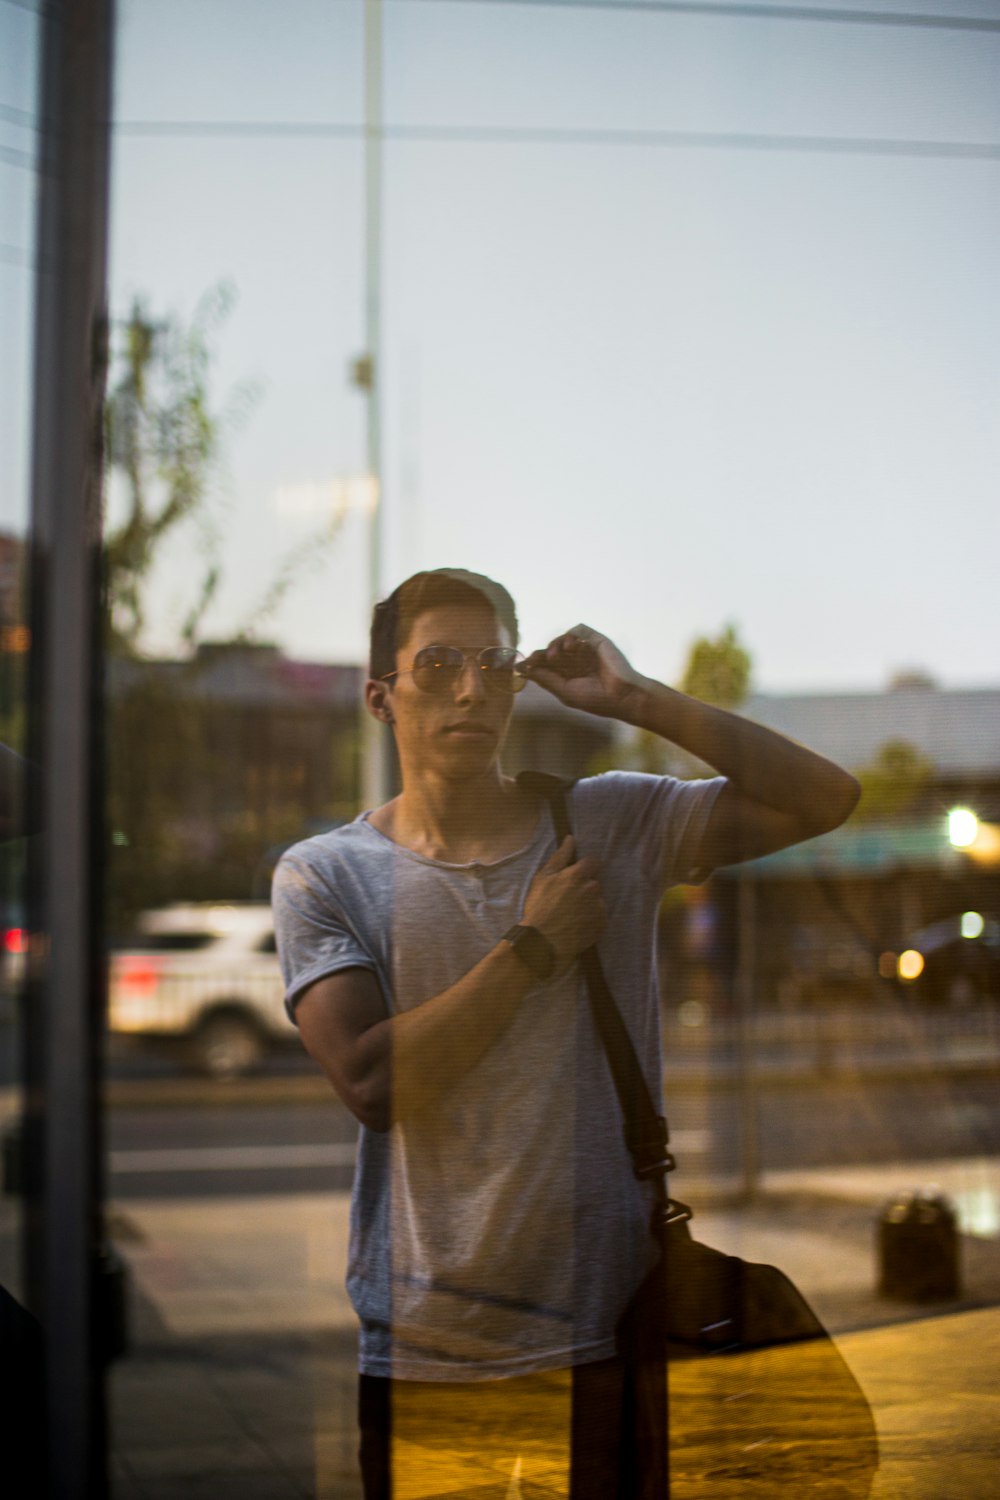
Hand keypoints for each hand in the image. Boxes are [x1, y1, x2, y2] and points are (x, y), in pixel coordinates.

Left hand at [521, 624, 646, 719]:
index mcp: (569, 675)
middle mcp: (577, 661)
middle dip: (540, 654)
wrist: (623, 696)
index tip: (520, 665)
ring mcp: (587, 650)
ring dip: (554, 645)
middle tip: (532, 659)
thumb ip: (546, 679)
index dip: (533, 663)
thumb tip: (524, 669)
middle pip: (552, 651)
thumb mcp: (565, 691)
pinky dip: (570, 636)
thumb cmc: (597, 699)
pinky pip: (579, 630)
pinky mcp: (597, 641)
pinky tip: (568, 647)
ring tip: (553, 656)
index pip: (547, 665)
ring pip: (563, 640)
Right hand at [521, 836, 606, 972]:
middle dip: (584, 887)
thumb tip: (570, 839)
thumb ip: (560, 857)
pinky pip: (599, 916)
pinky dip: (591, 918)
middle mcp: (592, 889)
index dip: (585, 867)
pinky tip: (576, 923)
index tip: (575, 876)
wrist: (543, 941)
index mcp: (578, 875)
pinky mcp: (601, 924)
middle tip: (568, 898)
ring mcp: (598, 907)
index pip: (593, 862)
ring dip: (588, 903)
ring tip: (571, 913)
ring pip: (597, 899)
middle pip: (594, 882)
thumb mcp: (543, 878)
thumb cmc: (539, 907)